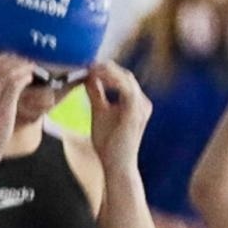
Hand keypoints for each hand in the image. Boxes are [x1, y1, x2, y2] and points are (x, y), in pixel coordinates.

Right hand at [0, 53, 32, 164]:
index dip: (2, 59)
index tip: (13, 58)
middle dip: (15, 61)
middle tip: (26, 61)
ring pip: (8, 74)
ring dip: (22, 68)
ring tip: (31, 69)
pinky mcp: (1, 109)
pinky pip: (15, 85)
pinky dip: (24, 78)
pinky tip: (30, 79)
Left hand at [87, 61, 151, 175]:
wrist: (116, 163)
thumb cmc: (109, 142)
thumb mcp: (99, 112)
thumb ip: (96, 94)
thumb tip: (88, 78)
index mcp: (134, 101)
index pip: (122, 78)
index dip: (105, 69)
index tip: (86, 65)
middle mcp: (142, 102)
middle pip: (125, 75)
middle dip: (105, 68)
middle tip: (86, 63)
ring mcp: (141, 107)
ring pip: (126, 79)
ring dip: (107, 72)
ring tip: (89, 69)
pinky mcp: (136, 112)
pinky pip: (126, 90)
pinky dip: (112, 82)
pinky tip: (96, 79)